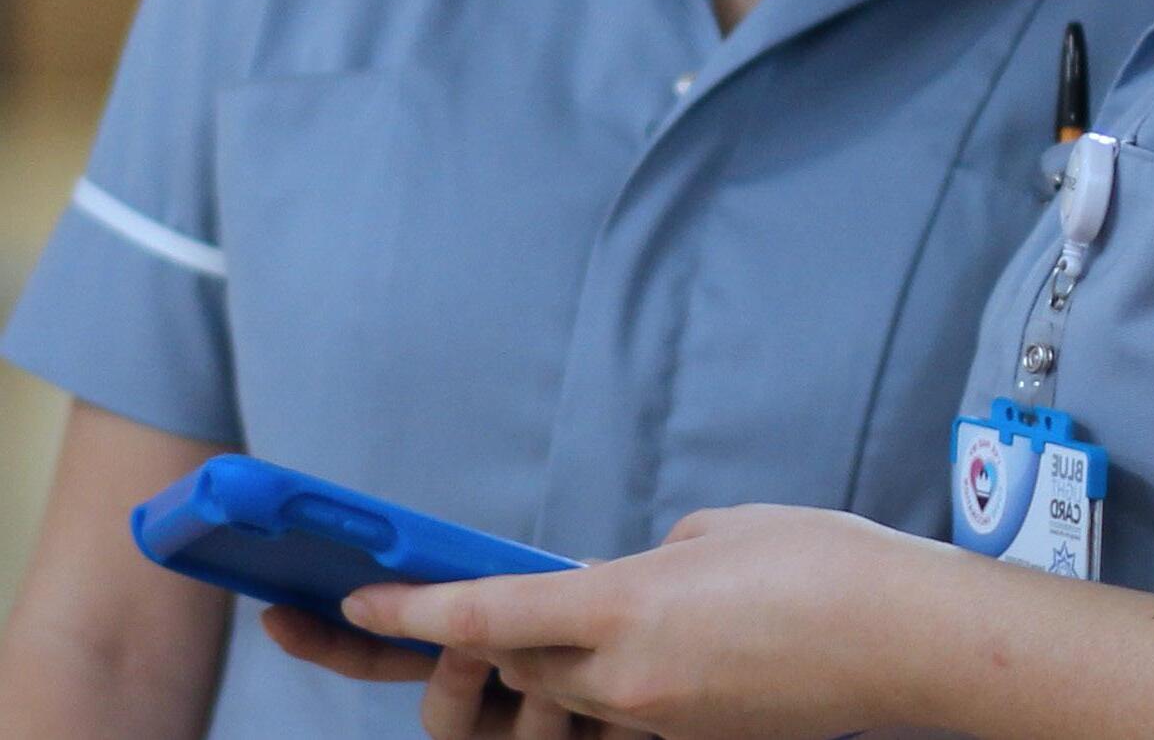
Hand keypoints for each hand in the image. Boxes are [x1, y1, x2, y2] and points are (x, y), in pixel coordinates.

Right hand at [262, 607, 654, 738]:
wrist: (726, 669)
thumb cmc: (671, 611)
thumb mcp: (605, 586)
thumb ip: (551, 588)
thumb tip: (554, 576)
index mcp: (487, 669)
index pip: (393, 658)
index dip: (335, 641)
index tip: (280, 614)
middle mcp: (507, 719)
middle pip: (443, 718)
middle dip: (459, 677)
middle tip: (483, 645)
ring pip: (522, 734)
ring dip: (557, 695)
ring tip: (601, 667)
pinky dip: (607, 723)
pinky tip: (635, 708)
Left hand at [341, 506, 953, 739]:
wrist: (906, 641)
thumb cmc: (825, 565)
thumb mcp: (719, 530)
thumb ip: (650, 559)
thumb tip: (627, 585)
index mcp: (623, 609)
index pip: (484, 617)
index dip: (406, 615)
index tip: (350, 605)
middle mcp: (624, 680)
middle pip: (515, 668)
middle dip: (481, 642)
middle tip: (433, 611)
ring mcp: (656, 719)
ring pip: (566, 695)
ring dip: (553, 663)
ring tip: (588, 617)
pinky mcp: (690, 736)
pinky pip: (622, 710)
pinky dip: (614, 678)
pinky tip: (661, 636)